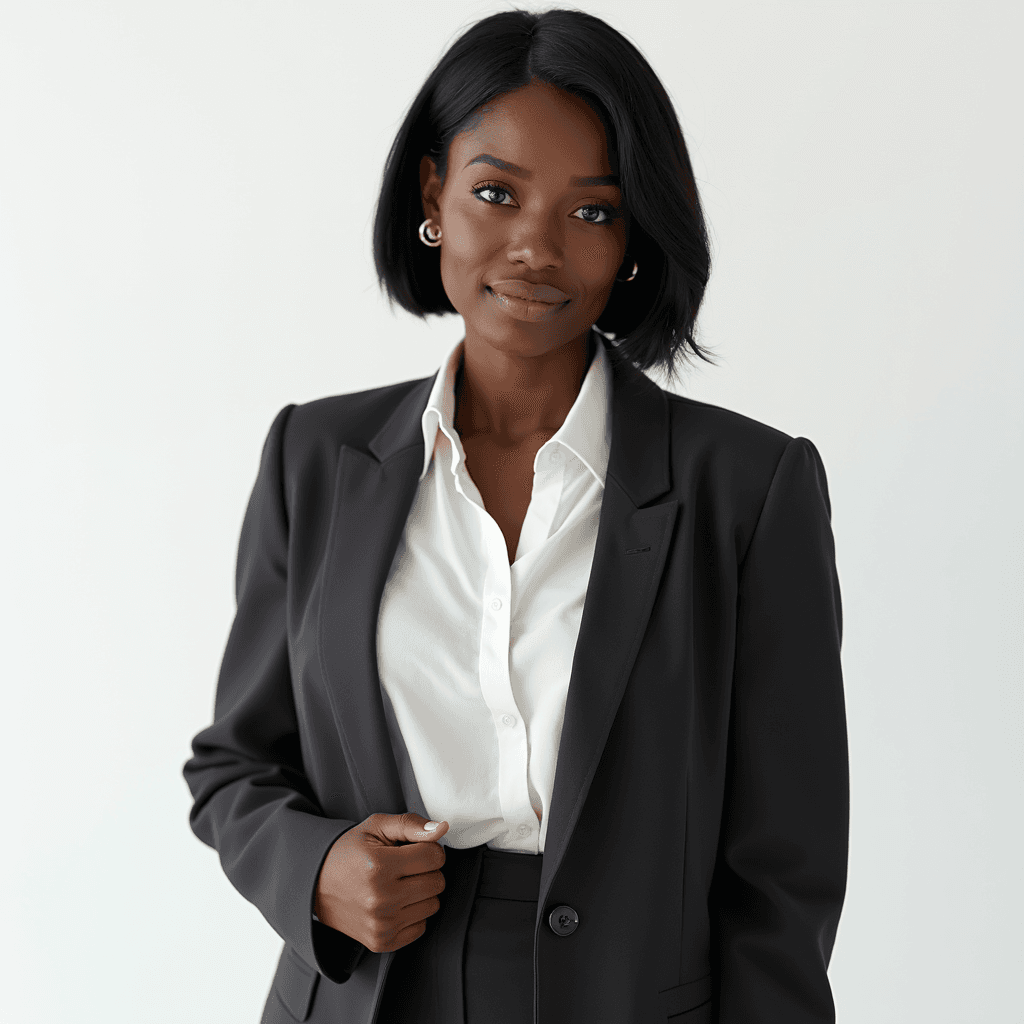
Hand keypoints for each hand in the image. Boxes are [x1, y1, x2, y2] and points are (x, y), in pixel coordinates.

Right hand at [313, 812, 449, 953]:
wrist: (316, 884)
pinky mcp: (382, 942)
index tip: (413, 849)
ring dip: (422, 892)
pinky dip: (414, 913)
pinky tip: (395, 902)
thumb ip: (411, 824)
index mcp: (379, 866)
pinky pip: (422, 926)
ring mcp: (381, 924)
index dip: (428, 848)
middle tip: (404, 866)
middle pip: (437, 881)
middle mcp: (381, 899)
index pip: (434, 856)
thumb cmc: (349, 852)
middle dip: (426, 870)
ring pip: (433, 904)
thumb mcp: (376, 827)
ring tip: (399, 883)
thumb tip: (442, 829)